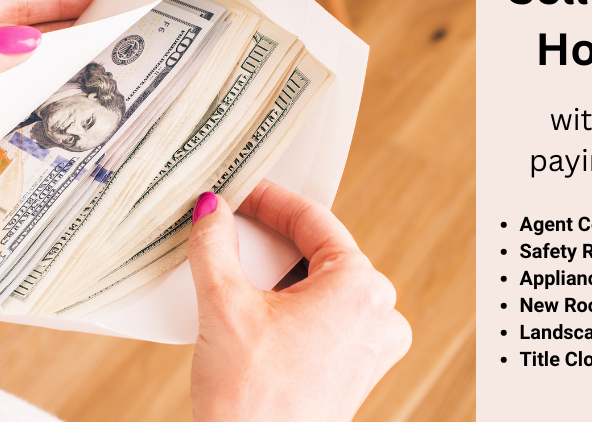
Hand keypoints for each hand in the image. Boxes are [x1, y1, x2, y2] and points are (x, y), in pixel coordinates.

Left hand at [0, 0, 99, 215]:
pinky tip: (49, 145)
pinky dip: (26, 137)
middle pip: (26, 49)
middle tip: (116, 52)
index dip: (59, 2)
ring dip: (51, 96)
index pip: (13, 8)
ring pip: (18, 93)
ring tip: (94, 101)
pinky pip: (1, 133)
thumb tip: (17, 41)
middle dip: (70, 48)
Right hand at [187, 180, 411, 420]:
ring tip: (238, 264)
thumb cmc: (252, 399)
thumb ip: (215, 245)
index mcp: (362, 287)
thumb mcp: (224, 305)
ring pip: (321, 285)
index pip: (314, 220)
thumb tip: (211, 209)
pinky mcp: (356, 369)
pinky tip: (255, 305)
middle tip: (233, 221)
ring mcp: (372, 345)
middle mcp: (380, 313)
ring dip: (279, 272)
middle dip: (273, 237)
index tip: (240, 191)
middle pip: (320, 251)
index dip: (270, 200)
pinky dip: (291, 304)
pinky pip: (325, 317)